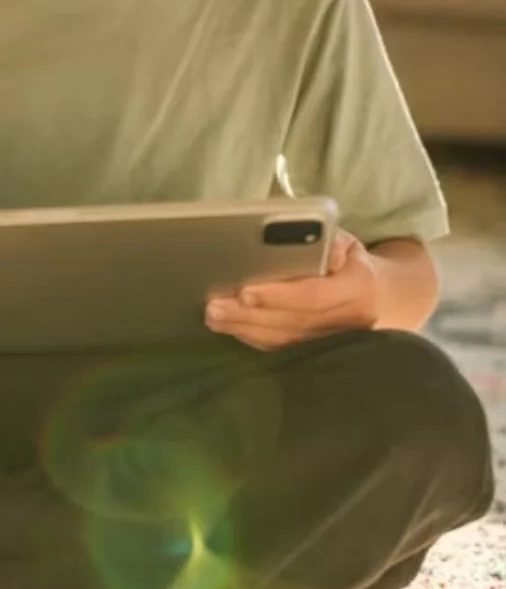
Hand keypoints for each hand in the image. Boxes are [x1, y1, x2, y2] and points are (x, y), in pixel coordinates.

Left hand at [204, 230, 378, 350]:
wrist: (376, 296)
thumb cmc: (350, 261)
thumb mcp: (346, 241)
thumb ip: (327, 241)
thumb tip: (307, 245)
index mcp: (356, 289)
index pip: (313, 297)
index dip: (278, 296)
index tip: (245, 291)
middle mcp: (343, 321)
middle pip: (289, 323)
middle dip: (248, 316)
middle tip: (213, 307)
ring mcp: (327, 339)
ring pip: (281, 339)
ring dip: (243, 329)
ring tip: (212, 316)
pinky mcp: (312, 348)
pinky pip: (278, 346)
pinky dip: (250, 336)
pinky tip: (227, 326)